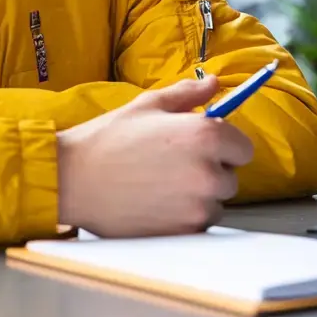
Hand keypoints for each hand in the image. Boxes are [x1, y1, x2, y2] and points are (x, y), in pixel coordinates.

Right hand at [56, 76, 254, 237]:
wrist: (72, 181)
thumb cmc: (107, 140)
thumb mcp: (147, 105)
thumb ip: (188, 94)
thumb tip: (214, 84)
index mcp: (205, 135)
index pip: (244, 148)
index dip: (225, 146)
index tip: (204, 147)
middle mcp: (208, 172)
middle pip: (231, 177)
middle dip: (210, 171)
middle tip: (173, 164)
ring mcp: (197, 206)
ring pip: (216, 203)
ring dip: (199, 197)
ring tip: (161, 185)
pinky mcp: (183, 232)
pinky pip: (198, 224)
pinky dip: (184, 217)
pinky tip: (156, 203)